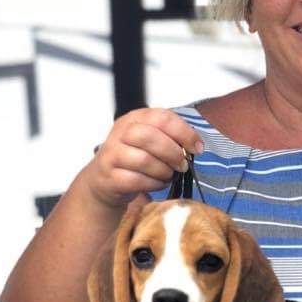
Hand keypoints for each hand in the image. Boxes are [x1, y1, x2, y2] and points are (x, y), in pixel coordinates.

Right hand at [79, 108, 204, 211]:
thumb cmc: (133, 159)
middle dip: (173, 153)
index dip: (184, 132)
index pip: (162, 117)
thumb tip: (195, 146)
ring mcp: (113, 154)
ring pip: (144, 160)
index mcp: (135, 119)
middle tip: (182, 165)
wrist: (105, 180)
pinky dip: (153, 184)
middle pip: (149, 136)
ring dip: (164, 171)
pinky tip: (157, 183)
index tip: (196, 147)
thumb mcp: (150, 141)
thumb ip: (171, 138)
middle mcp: (121, 133)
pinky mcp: (110, 176)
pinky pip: (137, 180)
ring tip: (168, 175)